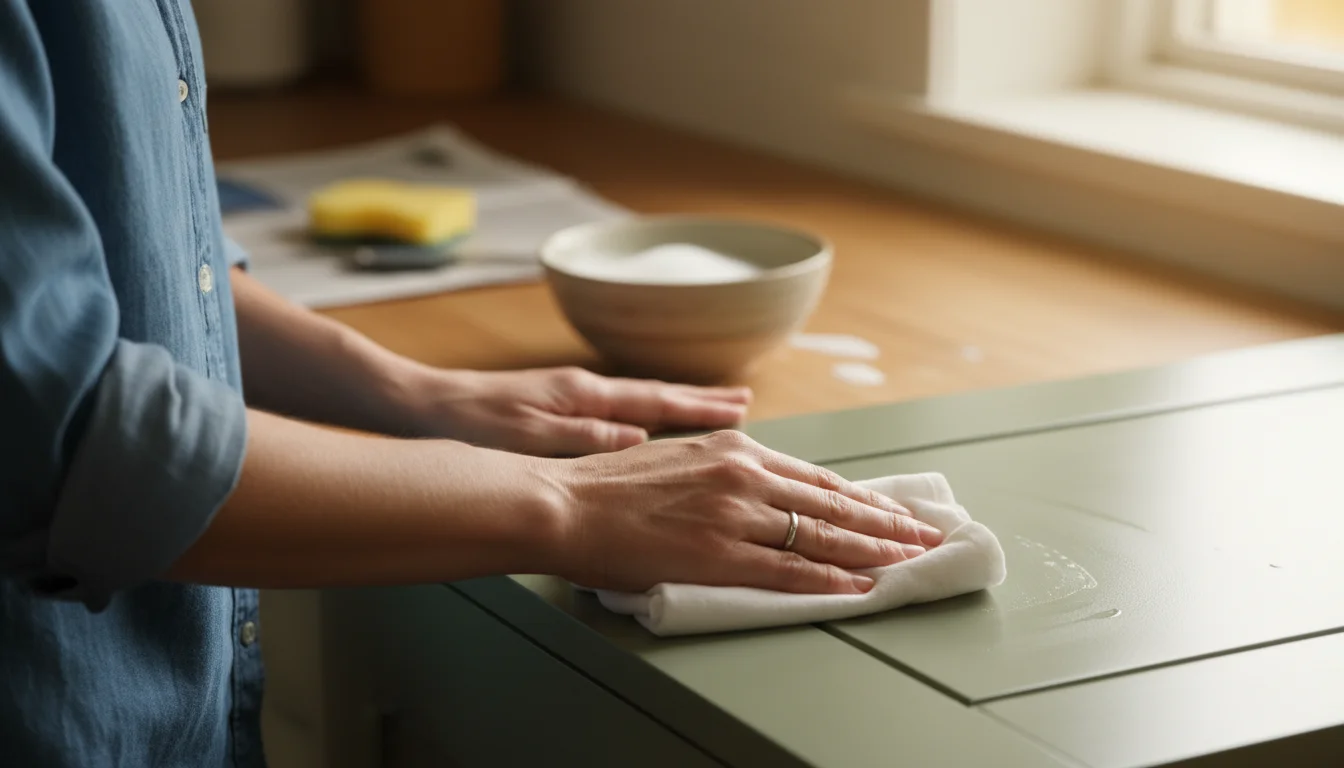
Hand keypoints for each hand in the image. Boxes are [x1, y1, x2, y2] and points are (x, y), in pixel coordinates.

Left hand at [408, 366, 750, 455]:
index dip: (700, 407)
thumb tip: (641, 435)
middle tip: (742, 403)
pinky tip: (646, 424)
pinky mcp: (551, 407)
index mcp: (582, 395)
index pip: (655, 400)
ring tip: (709, 410)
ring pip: (636, 401)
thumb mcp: (528, 437)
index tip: (740, 408)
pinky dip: (644, 414)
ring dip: (676, 405)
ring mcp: (568, 396)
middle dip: (700, 400)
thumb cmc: (469, 424)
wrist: (419, 405)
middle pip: (655, 394)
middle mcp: (582, 390)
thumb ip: (586, 436)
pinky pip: (616, 410)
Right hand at [546, 430, 943, 594]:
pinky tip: (861, 586)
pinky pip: (790, 569)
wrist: (563, 503)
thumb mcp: (676, 457)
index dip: (861, 497)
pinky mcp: (720, 554)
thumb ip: (719, 470)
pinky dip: (832, 579)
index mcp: (735, 448)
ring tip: (910, 560)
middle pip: (833, 503)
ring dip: (874, 550)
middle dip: (887, 521)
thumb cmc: (607, 486)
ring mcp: (736, 514)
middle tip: (925, 534)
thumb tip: (751, 487)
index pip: (815, 477)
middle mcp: (744, 473)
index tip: (892, 509)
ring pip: (823, 535)